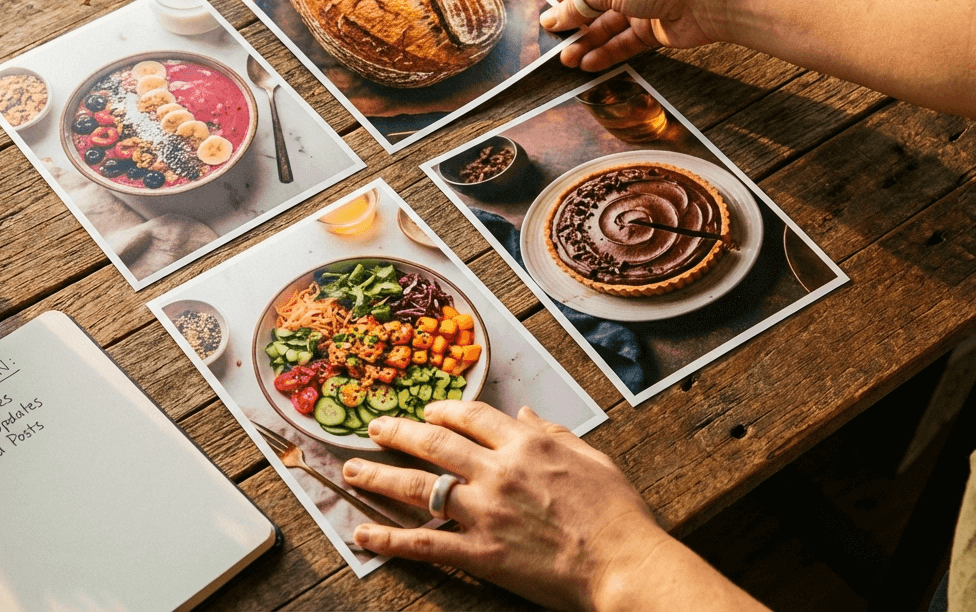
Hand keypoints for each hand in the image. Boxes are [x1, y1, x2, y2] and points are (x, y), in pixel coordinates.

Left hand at [343, 401, 664, 611]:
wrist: (624, 563)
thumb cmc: (617, 513)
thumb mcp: (592, 457)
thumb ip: (553, 433)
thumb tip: (526, 414)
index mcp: (527, 444)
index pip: (472, 416)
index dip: (443, 411)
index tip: (427, 412)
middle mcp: (499, 471)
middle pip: (434, 443)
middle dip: (398, 432)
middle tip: (373, 428)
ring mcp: (486, 513)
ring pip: (420, 487)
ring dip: (379, 475)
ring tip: (351, 470)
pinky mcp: (482, 554)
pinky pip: (425, 543)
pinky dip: (389, 540)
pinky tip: (363, 535)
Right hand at [539, 0, 722, 71]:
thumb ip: (577, 5)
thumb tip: (551, 19)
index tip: (547, 12)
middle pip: (593, 1)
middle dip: (574, 23)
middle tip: (555, 43)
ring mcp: (643, 2)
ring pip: (607, 25)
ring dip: (587, 42)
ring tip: (567, 60)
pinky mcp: (653, 27)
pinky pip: (623, 40)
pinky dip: (607, 51)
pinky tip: (589, 63)